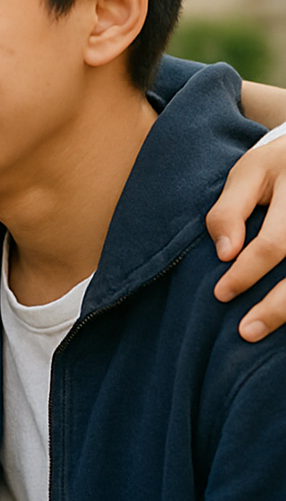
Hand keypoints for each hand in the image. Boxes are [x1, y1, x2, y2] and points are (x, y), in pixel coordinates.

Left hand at [208, 134, 285, 341]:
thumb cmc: (275, 169)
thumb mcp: (247, 175)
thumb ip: (230, 211)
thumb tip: (224, 253)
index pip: (274, 244)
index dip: (246, 272)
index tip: (221, 293)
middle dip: (275, 305)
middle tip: (246, 330)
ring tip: (263, 331)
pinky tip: (285, 321)